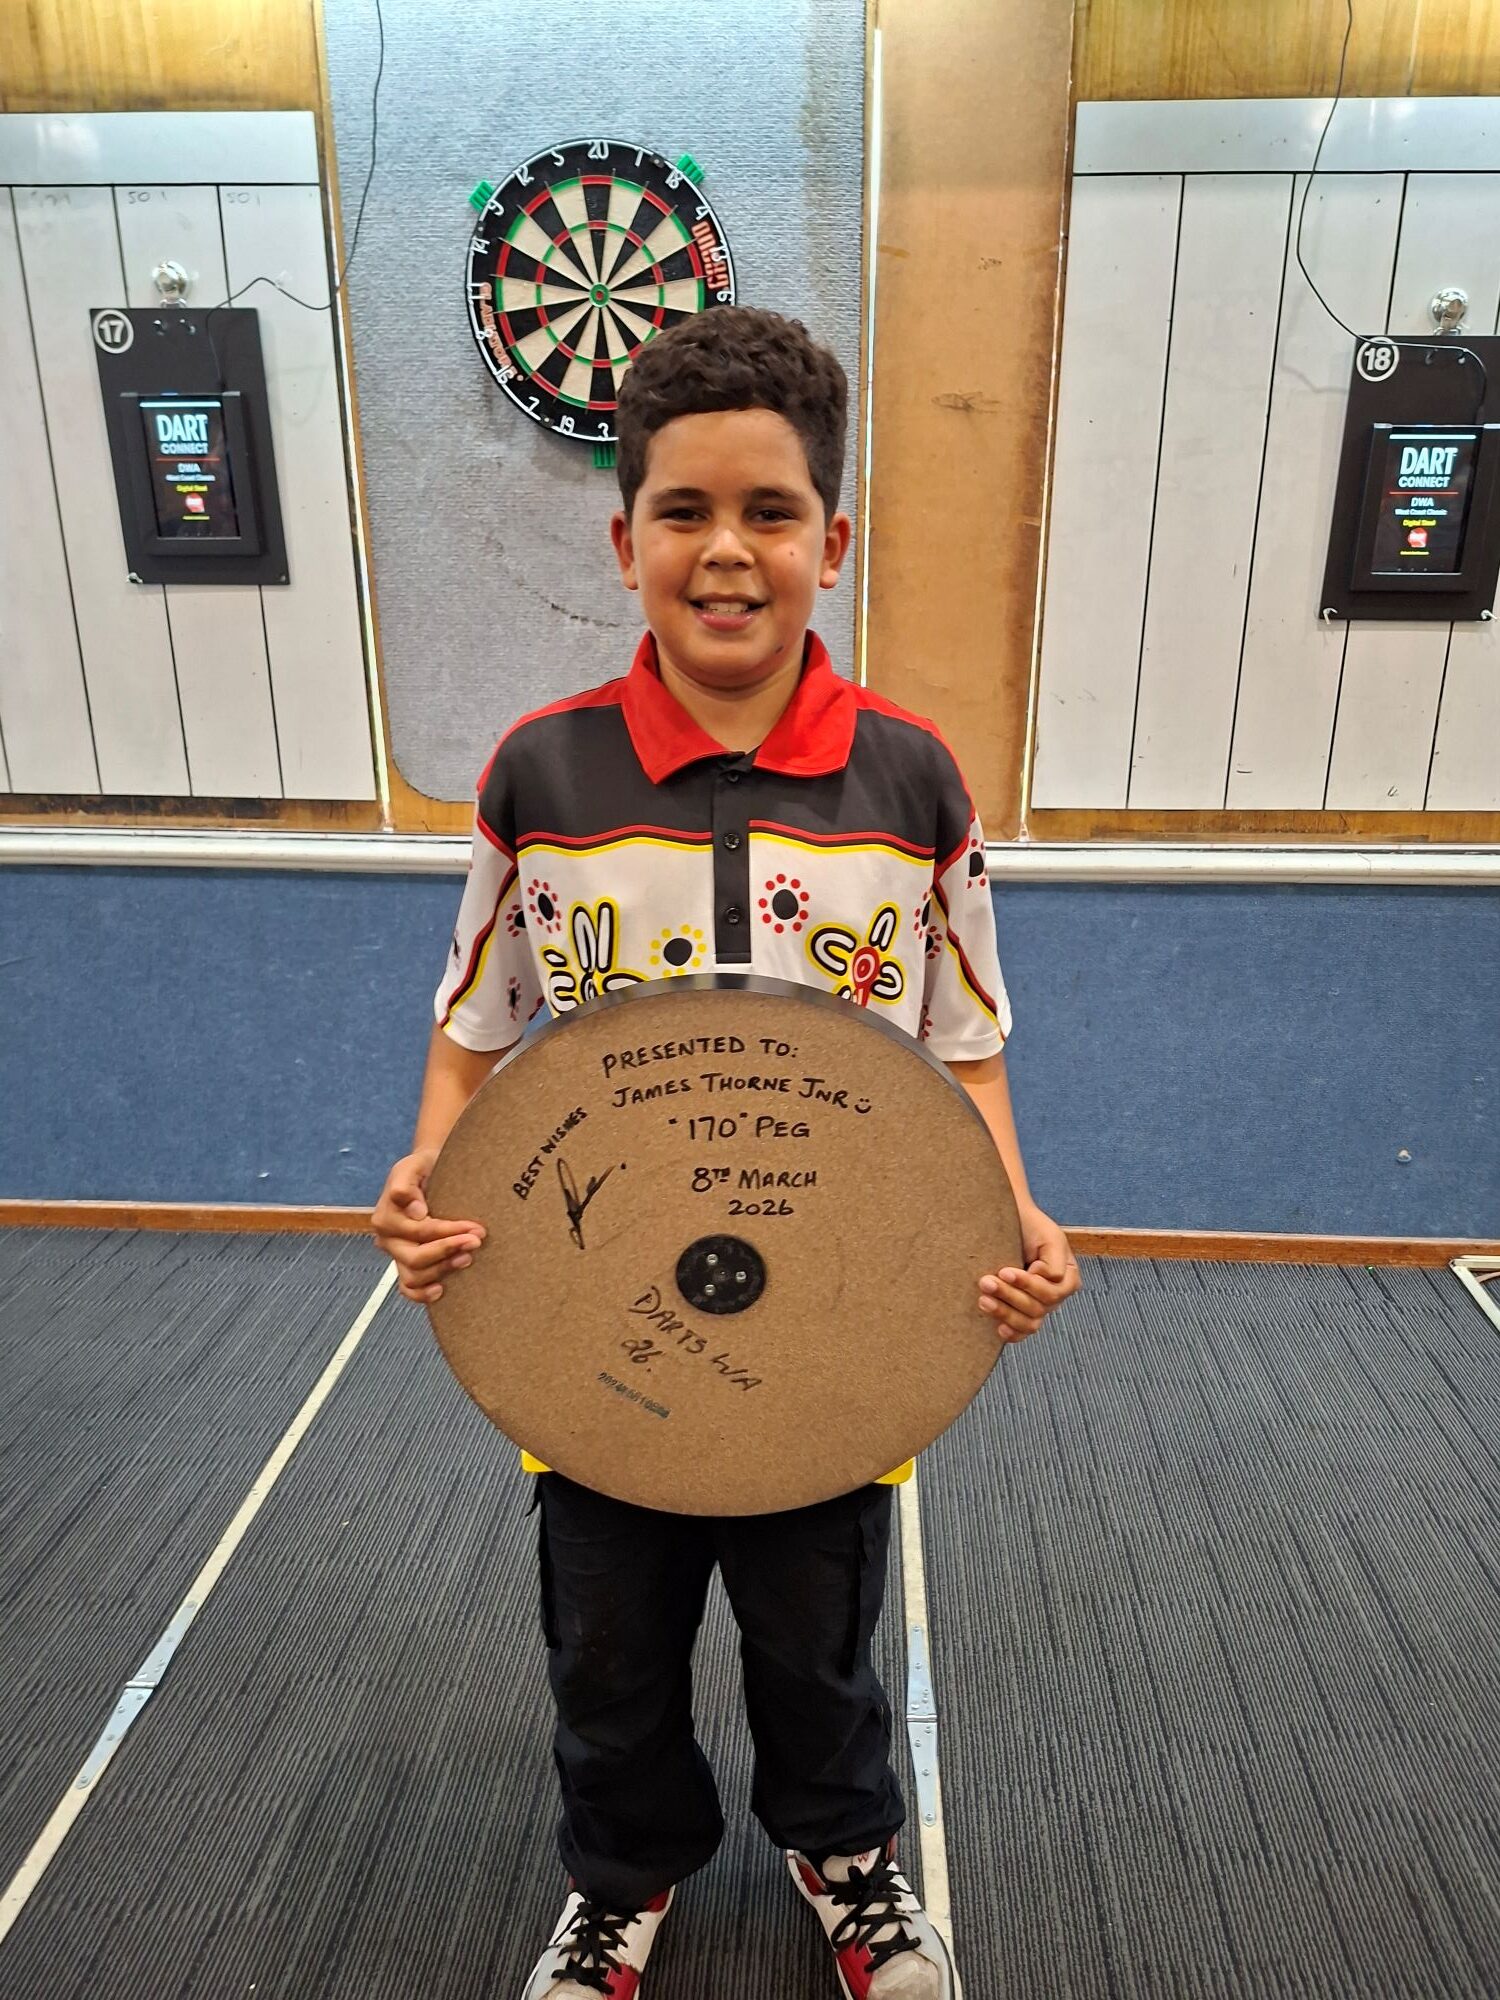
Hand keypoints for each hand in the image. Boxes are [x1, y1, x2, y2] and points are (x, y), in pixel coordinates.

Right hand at [371, 1148, 485, 1303]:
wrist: (428, 1172)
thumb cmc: (423, 1168)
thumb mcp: (413, 1164)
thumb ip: (406, 1183)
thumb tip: (414, 1210)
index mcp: (386, 1216)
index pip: (419, 1231)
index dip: (448, 1231)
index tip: (475, 1227)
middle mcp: (388, 1239)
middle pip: (416, 1257)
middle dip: (448, 1250)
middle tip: (476, 1241)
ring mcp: (396, 1254)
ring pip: (414, 1276)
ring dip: (443, 1270)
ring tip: (468, 1258)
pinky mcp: (406, 1265)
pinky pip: (408, 1288)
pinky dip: (422, 1294)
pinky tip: (442, 1290)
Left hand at [978, 1200, 1079, 1342]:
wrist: (1010, 1220)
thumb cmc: (1030, 1226)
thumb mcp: (1049, 1237)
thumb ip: (1054, 1261)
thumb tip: (1042, 1277)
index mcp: (1067, 1278)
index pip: (1051, 1293)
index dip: (1027, 1285)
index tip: (1004, 1271)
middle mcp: (1055, 1295)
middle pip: (1037, 1308)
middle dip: (1009, 1296)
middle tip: (985, 1282)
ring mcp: (1038, 1306)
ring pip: (1028, 1322)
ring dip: (1004, 1313)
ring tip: (983, 1300)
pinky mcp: (1019, 1312)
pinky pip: (1021, 1332)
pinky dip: (1012, 1333)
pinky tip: (998, 1329)